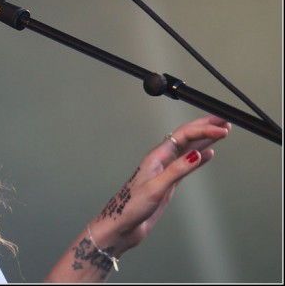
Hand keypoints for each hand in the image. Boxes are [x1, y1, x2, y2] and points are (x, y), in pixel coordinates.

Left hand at [89, 115, 230, 255]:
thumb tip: (196, 154)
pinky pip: (187, 164)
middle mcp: (162, 160)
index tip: (221, 129)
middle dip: (205, 127)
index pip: (184, 135)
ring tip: (221, 131)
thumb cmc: (131, 207)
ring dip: (205, 139)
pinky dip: (200, 158)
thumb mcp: (155, 188)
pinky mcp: (168, 181)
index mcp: (157, 157)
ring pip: (189, 149)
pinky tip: (209, 154)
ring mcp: (166, 170)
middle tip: (224, 121)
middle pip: (187, 137)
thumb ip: (176, 171)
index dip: (204, 130)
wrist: (122, 224)